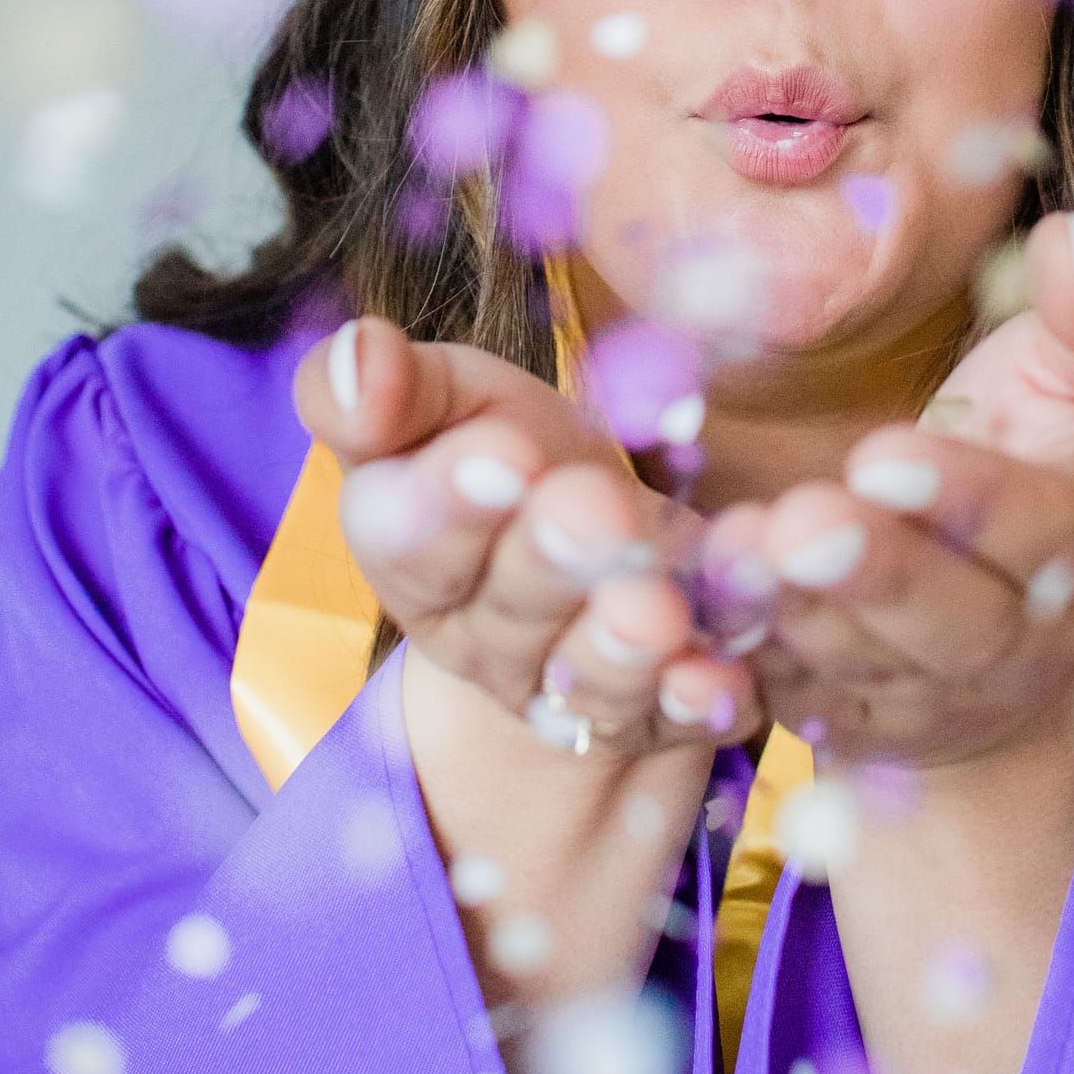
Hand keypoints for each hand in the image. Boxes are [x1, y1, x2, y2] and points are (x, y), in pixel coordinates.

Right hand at [293, 319, 757, 757]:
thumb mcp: (452, 397)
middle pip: (510, 608)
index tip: (502, 452)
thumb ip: (394, 381)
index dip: (451, 501)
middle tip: (591, 508)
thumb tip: (356, 356)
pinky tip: (717, 678)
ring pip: (589, 679)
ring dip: (620, 646)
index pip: (410, 536)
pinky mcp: (661, 714)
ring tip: (654, 608)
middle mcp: (484, 637)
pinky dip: (698, 701)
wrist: (600, 533)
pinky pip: (677, 717)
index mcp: (412, 550)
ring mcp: (568, 688)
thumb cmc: (511, 448)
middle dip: (548, 560)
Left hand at [712, 214, 1073, 766]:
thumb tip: (1071, 239)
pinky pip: (802, 700)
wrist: (1010, 613)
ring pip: (870, 666)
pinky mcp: (864, 724)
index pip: (1044, 528)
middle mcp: (1031, 637)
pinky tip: (701, 605)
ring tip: (733, 552)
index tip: (882, 454)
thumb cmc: (1039, 451)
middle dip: (878, 575)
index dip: (968, 498)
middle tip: (798, 525)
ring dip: (799, 614)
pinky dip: (748, 661)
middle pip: (958, 623)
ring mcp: (945, 694)